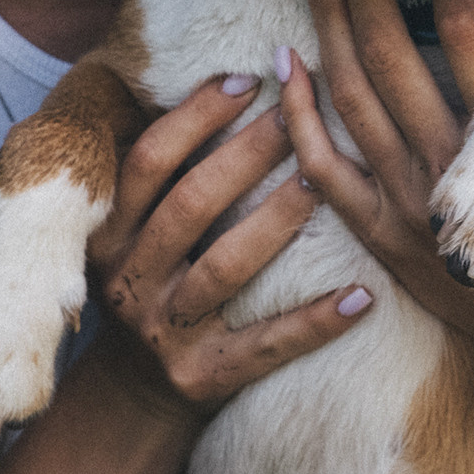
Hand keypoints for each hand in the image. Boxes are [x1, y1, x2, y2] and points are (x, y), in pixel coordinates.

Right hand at [85, 74, 373, 413]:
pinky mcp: (202, 377)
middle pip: (190, 205)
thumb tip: (227, 81)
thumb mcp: (134, 230)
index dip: (194, 118)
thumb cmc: (153, 281)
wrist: (134, 393)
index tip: (246, 81)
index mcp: (108, 233)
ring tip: (324, 182)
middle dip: (246, 156)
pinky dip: (317, 321)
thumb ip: (163, 173)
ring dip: (278, 220)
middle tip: (297, 117)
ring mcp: (164, 331)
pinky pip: (267, 346)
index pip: (149, 162)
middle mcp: (128, 279)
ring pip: (226, 268)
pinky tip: (364, 294)